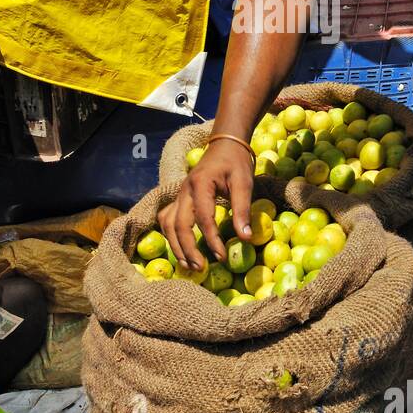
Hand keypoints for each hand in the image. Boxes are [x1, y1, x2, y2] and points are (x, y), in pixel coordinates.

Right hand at [158, 139, 254, 269]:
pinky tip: (180, 250)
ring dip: (176, 247)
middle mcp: (184, 191)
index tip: (222, 257)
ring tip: (189, 265)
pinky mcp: (178, 200)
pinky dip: (171, 237)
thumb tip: (245, 238)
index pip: (203, 218)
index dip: (211, 240)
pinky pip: (166, 221)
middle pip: (178, 226)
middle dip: (188, 250)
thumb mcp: (244, 182)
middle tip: (201, 268)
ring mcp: (178, 196)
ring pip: (168, 226)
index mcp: (200, 184)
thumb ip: (243, 210)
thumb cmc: (236, 163)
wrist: (224, 144)